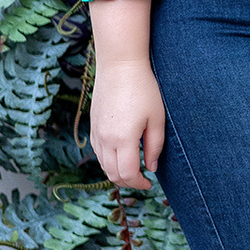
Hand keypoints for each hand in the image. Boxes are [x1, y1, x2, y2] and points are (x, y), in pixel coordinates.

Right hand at [90, 58, 165, 189]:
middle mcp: (106, 139)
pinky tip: (121, 156)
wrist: (119, 66)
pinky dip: (108, 161)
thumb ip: (154, 146)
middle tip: (142, 179)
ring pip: (103, 165)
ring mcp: (97, 132)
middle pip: (112, 174)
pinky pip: (98, 152)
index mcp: (123, 139)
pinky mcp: (93, 125)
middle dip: (128, 182)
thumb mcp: (156, 118)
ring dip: (117, 172)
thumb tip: (152, 167)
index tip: (149, 183)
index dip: (139, 183)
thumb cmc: (143, 89)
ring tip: (133, 169)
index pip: (127, 174)